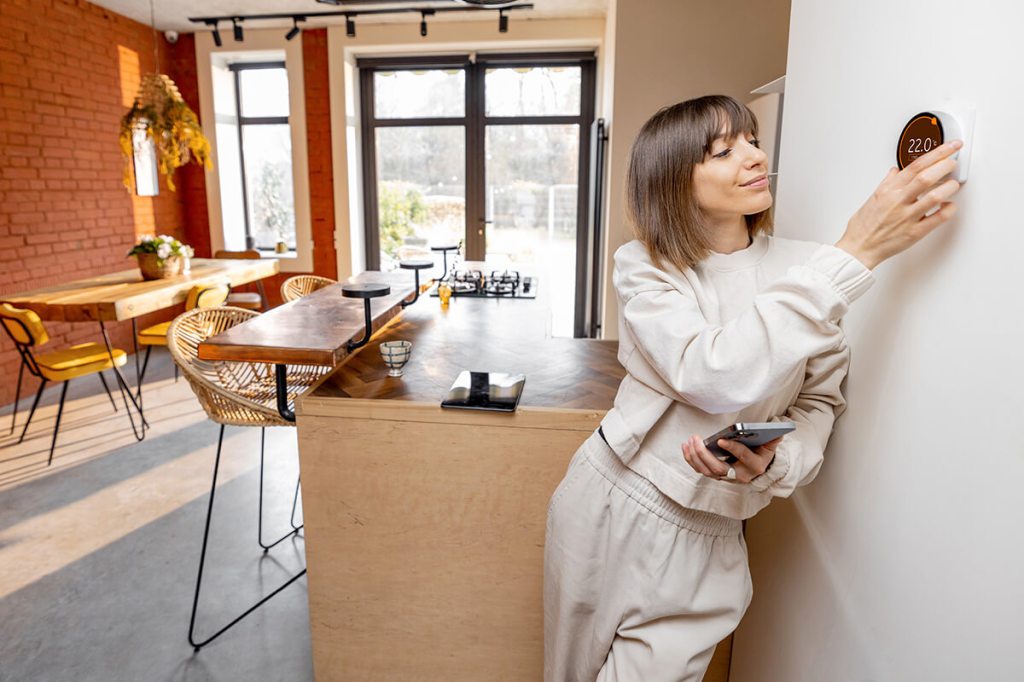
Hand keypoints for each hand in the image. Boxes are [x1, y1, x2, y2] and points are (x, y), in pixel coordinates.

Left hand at [682, 434, 783, 483]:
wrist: (759, 470)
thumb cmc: (762, 455)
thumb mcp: (770, 448)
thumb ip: (773, 440)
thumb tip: (778, 432)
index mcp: (754, 466)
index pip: (743, 457)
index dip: (732, 449)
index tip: (721, 440)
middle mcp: (739, 476)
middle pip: (718, 468)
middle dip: (704, 454)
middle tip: (696, 439)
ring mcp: (726, 478)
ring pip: (707, 471)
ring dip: (695, 456)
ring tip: (689, 441)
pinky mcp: (716, 476)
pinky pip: (701, 470)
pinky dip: (691, 459)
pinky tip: (686, 447)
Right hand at [836, 140, 962, 269]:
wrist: (859, 247)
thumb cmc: (864, 226)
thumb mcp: (873, 198)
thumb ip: (887, 183)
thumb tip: (895, 172)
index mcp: (889, 190)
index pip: (916, 165)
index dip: (937, 153)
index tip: (951, 147)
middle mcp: (898, 201)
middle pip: (926, 177)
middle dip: (945, 165)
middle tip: (953, 162)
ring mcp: (907, 216)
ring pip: (934, 196)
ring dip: (949, 187)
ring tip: (953, 184)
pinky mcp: (914, 232)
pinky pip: (937, 219)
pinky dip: (948, 210)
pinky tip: (950, 206)